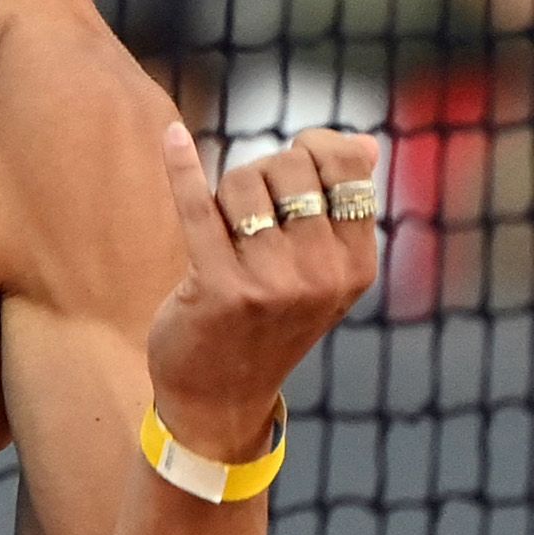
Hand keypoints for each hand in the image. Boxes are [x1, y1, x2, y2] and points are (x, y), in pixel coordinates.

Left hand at [149, 124, 382, 458]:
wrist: (220, 396)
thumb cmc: (269, 320)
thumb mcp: (322, 272)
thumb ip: (342, 206)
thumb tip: (362, 140)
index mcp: (357, 264)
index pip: (343, 167)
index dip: (312, 148)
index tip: (292, 159)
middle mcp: (324, 273)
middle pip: (289, 167)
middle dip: (261, 172)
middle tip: (249, 212)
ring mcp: (273, 281)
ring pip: (242, 182)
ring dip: (224, 193)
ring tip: (225, 231)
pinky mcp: (220, 286)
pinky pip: (199, 207)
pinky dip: (182, 168)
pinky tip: (171, 138)